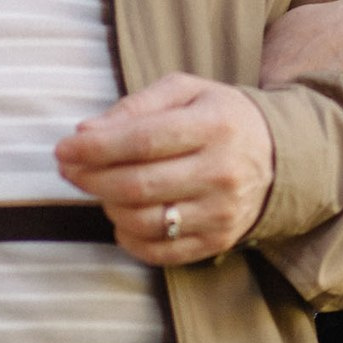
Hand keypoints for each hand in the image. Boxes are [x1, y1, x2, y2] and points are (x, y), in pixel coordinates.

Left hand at [55, 73, 274, 265]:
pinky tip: (122, 216)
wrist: (279, 157)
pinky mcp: (218, 241)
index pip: (142, 141)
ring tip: (99, 189)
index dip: (94, 147)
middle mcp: (221, 172)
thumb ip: (136, 105)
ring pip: (143, 221)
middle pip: (138, 185)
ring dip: (106, 206)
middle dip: (91, 178)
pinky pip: (159, 251)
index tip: (63, 147)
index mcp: (214, 125)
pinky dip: (128, 237)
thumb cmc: (219, 117)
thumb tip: (86, 131)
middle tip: (68, 168)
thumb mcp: (186, 91)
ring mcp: (221, 212)